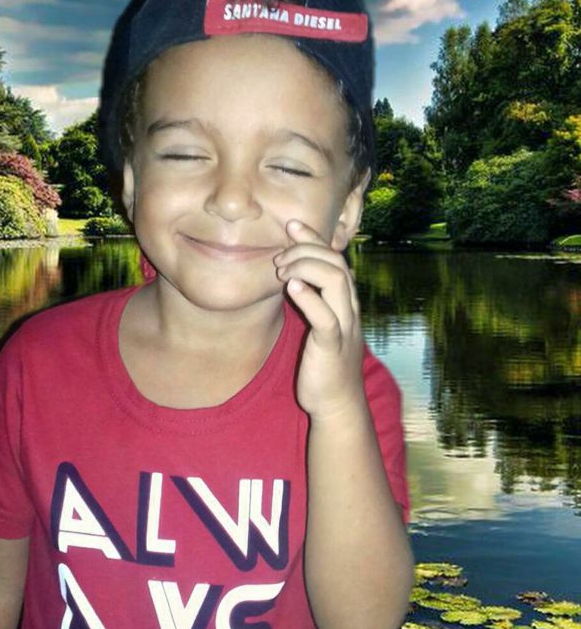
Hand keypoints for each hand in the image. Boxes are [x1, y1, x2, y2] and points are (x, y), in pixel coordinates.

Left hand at [273, 219, 365, 419]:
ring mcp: (344, 327)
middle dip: (308, 250)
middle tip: (280, 255)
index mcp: (345, 301)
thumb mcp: (320, 325)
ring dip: (307, 268)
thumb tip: (293, 276)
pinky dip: (310, 298)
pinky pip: (326, 318)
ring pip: (337, 282)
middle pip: (337, 263)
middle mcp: (349, 309)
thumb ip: (312, 300)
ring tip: (282, 271)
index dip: (314, 238)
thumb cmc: (324, 363)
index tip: (292, 224)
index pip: (335, 258)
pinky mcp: (332, 347)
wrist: (337, 404)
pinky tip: (292, 288)